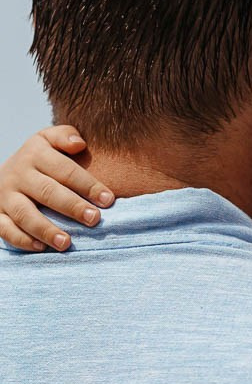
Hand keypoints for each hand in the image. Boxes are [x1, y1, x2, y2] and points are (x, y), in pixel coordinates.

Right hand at [0, 126, 114, 251]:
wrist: (3, 174)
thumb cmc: (39, 159)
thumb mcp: (48, 140)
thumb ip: (64, 136)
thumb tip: (79, 144)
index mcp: (35, 154)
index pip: (65, 170)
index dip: (88, 185)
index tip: (108, 200)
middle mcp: (18, 174)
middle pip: (47, 192)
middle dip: (72, 207)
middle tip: (94, 219)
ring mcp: (5, 196)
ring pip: (24, 214)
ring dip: (46, 229)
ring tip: (67, 243)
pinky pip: (5, 229)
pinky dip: (22, 240)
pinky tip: (41, 248)